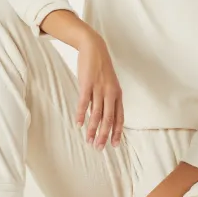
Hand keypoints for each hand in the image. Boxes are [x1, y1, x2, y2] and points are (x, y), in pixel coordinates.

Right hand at [76, 32, 123, 148]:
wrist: (94, 48)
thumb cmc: (101, 68)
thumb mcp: (109, 84)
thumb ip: (106, 100)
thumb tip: (102, 116)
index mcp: (118, 95)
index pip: (119, 117)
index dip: (117, 132)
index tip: (114, 145)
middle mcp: (110, 93)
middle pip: (108, 119)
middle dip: (104, 135)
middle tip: (100, 148)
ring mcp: (99, 89)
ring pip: (96, 114)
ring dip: (92, 129)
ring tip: (89, 141)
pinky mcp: (87, 84)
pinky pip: (84, 103)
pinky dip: (80, 115)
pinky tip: (78, 124)